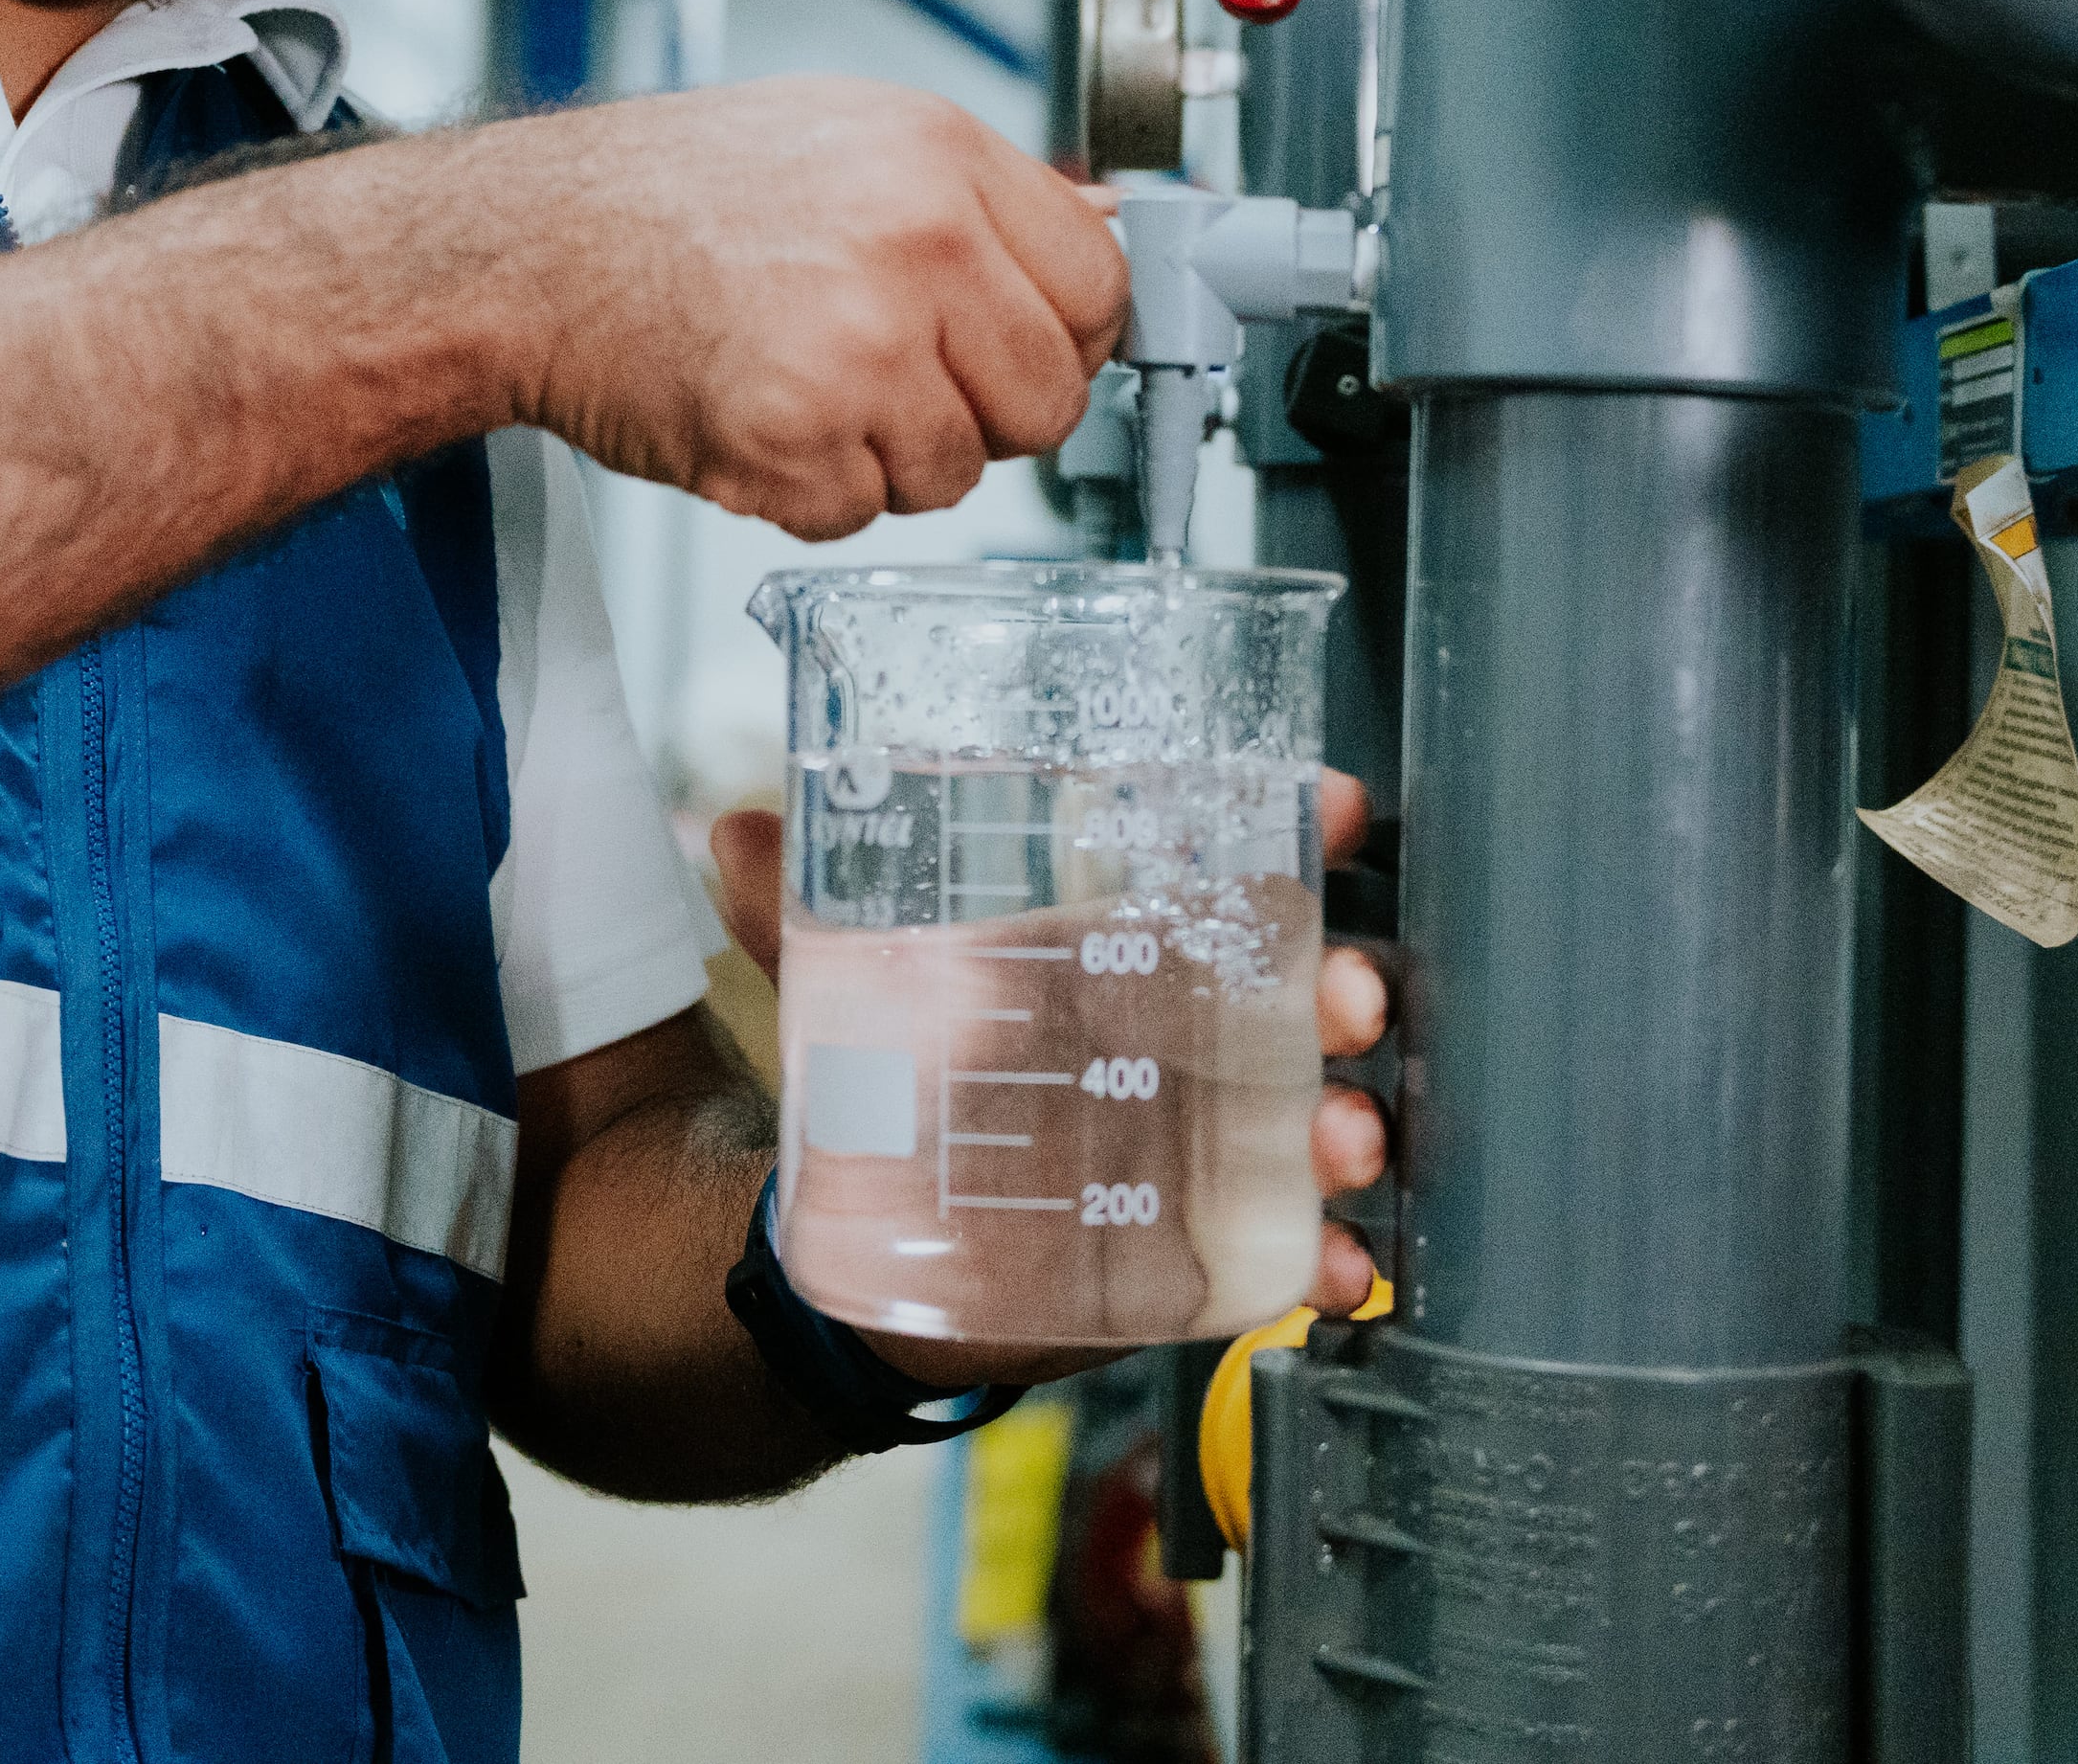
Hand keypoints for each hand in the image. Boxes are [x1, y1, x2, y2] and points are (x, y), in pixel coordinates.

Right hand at [489, 80, 1124, 539]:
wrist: (534, 246)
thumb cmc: (676, 191)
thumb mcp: (849, 133)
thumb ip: (984, 189)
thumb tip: (1106, 229)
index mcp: (941, 161)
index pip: (1100, 287)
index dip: (1066, 335)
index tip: (1023, 346)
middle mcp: (915, 246)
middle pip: (1049, 397)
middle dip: (985, 413)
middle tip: (902, 380)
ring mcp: (858, 349)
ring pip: (959, 472)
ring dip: (890, 457)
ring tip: (812, 387)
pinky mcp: (794, 441)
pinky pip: (862, 513)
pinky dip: (811, 491)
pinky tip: (762, 419)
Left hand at [706, 771, 1397, 1390]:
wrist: (865, 1250)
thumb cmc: (895, 1095)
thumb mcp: (848, 999)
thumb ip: (795, 922)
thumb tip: (730, 832)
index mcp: (1117, 959)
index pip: (1223, 875)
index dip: (1295, 830)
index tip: (1340, 808)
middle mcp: (1184, 1042)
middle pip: (1292, 995)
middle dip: (1340, 983)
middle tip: (1344, 993)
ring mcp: (1204, 1148)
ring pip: (1308, 1118)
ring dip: (1347, 1121)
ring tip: (1344, 1134)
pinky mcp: (1196, 1252)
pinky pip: (1286, 1253)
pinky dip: (1326, 1261)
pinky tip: (1341, 1270)